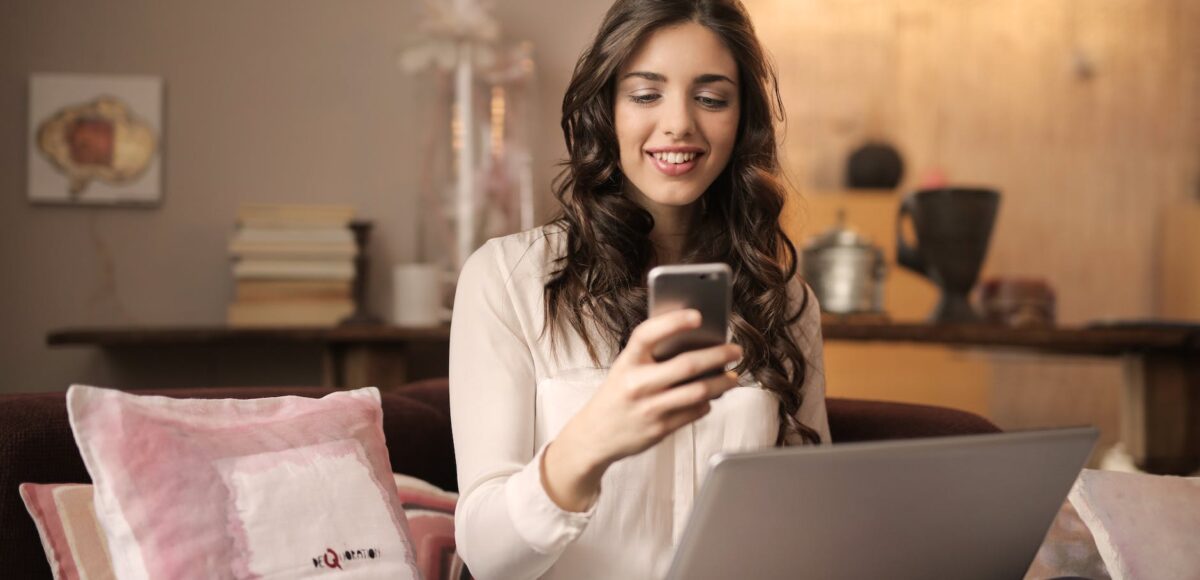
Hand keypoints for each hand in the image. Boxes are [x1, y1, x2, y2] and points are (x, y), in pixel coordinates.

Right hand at [542, 309, 741, 510]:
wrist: (595, 436)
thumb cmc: (616, 396)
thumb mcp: (624, 369)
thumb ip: (651, 356)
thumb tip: (694, 343)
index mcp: (627, 362)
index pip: (648, 334)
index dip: (673, 322)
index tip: (698, 316)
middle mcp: (637, 384)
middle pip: (686, 366)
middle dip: (718, 355)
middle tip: (735, 350)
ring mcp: (649, 408)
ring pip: (697, 392)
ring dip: (721, 383)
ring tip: (733, 377)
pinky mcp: (660, 429)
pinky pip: (694, 412)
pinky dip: (707, 403)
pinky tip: (710, 397)